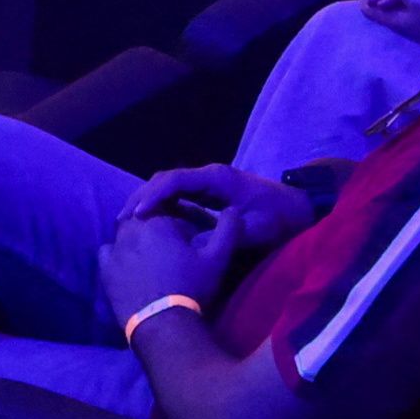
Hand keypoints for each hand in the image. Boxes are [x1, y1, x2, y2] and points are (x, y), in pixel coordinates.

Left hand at [99, 204, 237, 319]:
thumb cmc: (192, 288)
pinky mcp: (105, 270)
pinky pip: (108, 251)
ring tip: (153, 257)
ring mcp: (115, 250)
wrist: (163, 324)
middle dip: (159, 229)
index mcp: (158, 222)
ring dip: (139, 238)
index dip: (183, 225)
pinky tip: (130, 264)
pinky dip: (118, 253)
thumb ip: (228, 229)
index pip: (171, 212)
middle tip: (172, 250)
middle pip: (146, 220)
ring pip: (126, 232)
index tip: (192, 242)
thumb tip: (233, 209)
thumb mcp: (218, 258)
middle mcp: (132, 230)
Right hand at [124, 162, 314, 255]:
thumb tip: (198, 243)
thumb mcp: (258, 229)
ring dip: (148, 201)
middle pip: (165, 179)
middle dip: (142, 197)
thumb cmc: (280, 218)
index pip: (175, 181)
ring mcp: (209, 183)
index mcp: (217, 179)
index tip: (136, 216)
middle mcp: (209, 176)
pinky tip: (149, 224)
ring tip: (128, 223)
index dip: (153, 197)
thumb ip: (229, 233)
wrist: (298, 209)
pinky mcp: (209, 193)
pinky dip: (161, 205)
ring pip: (168, 186)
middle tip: (121, 221)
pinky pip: (178, 195)